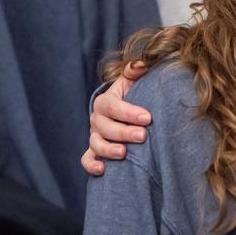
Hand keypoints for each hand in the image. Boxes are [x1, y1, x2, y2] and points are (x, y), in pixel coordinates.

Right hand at [80, 61, 151, 175]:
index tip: (148, 118)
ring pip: (96, 144)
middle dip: (124, 132)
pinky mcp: (94, 152)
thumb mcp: (134, 82)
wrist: (126, 114)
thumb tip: (141, 64)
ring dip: (109, 149)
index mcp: (106, 101)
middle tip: (143, 136)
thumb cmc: (134, 96)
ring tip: (124, 153)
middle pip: (105, 127)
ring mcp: (95, 136)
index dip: (129, 112)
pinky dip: (92, 165)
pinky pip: (87, 160)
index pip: (113, 106)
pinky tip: (103, 170)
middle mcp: (97, 119)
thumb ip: (137, 71)